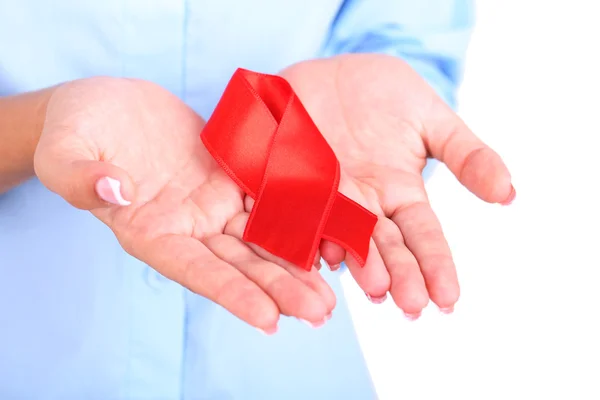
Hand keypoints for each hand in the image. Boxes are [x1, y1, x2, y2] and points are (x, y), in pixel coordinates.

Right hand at [34, 77, 334, 330]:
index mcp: (149, 231)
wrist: (107, 103)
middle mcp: (187, 227)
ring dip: (294, 265)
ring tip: (332, 292)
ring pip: (259, 240)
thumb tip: (114, 190)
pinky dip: (295, 218)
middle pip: (239, 265)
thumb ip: (79, 176)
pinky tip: (325, 235)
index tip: (269, 319)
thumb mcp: (63, 150)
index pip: (195, 271)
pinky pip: (267, 200)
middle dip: (279, 289)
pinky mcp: (229, 179)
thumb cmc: (76, 128)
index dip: (232, 294)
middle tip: (321, 313)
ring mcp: (211, 205)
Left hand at [281, 54, 513, 316]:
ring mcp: (328, 197)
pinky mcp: (291, 185)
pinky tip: (319, 256)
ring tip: (375, 290)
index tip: (449, 298)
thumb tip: (509, 193)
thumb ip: (467, 155)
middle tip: (411, 307)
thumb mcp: (432, 118)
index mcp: (401, 193)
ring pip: (344, 236)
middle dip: (400, 276)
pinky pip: (300, 212)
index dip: (436, 265)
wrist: (332, 72)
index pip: (423, 236)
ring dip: (360, 266)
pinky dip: (309, 235)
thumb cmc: (386, 93)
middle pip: (386, 246)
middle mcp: (365, 205)